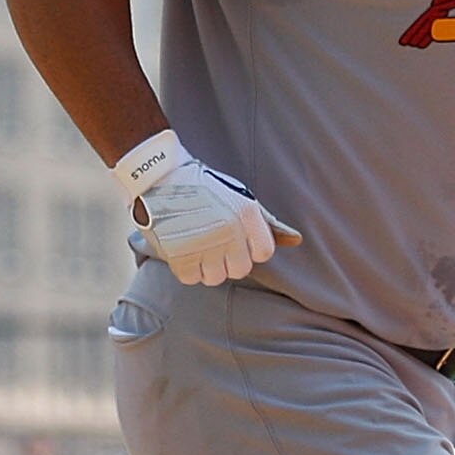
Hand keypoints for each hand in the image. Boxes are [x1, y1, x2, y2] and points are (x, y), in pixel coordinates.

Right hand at [116, 135, 302, 286]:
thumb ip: (267, 222)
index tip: (235, 239)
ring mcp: (203, 244)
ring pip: (216, 278)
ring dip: (207, 267)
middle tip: (213, 243)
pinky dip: (187, 270)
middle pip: (240, 269)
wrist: (158, 176)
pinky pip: (192, 279)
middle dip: (228, 260)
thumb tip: (296, 240)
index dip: (249, 249)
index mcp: (247, 214)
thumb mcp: (240, 197)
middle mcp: (229, 230)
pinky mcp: (179, 254)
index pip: (263, 253)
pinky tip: (183, 251)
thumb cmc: (202, 186)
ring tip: (197, 247)